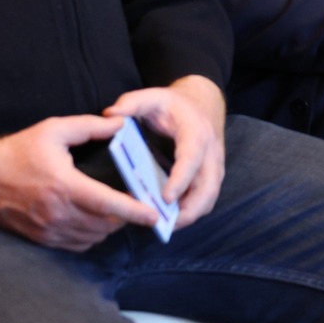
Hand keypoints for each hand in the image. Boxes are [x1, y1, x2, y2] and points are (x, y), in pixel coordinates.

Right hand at [0, 113, 159, 250]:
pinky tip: (95, 222)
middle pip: (105, 224)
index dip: (135, 211)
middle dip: (126, 218)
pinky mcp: (40, 239)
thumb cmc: (18, 150)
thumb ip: (90, 126)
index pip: (108, 204)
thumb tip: (121, 124)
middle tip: (139, 205)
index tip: (155, 215)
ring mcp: (48, 230)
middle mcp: (58, 213)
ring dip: (109, 228)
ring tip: (119, 212)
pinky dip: (91, 237)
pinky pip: (76, 245)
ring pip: (92, 237)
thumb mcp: (54, 129)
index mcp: (65, 186)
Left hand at [105, 75, 226, 229]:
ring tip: (162, 226)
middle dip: (188, 210)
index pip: (191, 159)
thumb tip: (109, 115)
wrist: (202, 102)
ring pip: (208, 199)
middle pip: (208, 188)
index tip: (165, 199)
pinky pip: (205, 200)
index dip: (180, 180)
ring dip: (189, 215)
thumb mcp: (153, 96)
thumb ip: (131, 103)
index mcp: (196, 133)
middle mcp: (210, 153)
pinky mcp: (211, 176)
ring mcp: (214, 166)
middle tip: (162, 224)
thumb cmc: (173, 104)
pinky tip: (168, 218)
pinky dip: (189, 212)